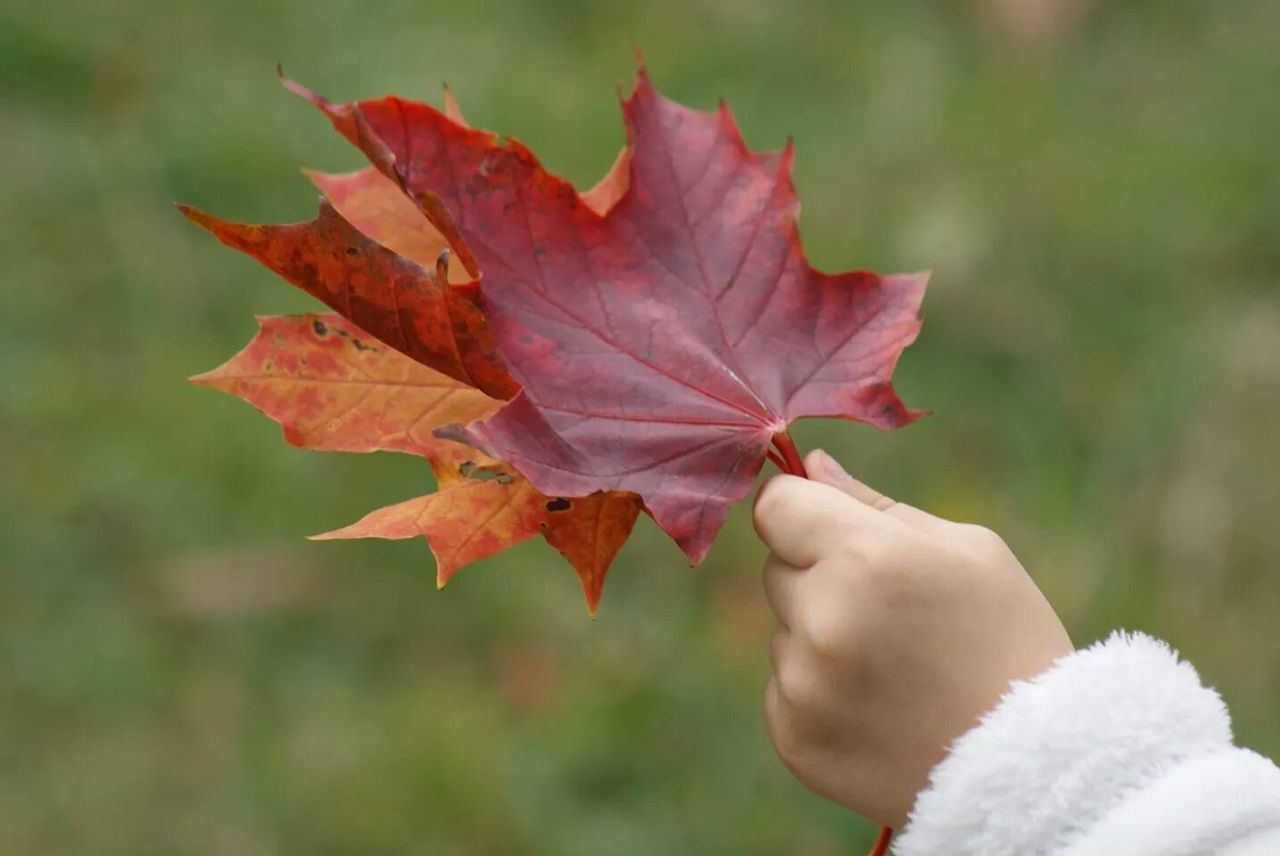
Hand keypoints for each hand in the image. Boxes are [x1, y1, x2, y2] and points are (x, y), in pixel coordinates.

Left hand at [754, 449, 1072, 827]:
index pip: (775, 505)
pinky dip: (818, 692)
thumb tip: (808, 466)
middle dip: (817, 573)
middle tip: (886, 608)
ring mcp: (803, 685)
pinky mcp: (794, 736)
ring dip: (818, 634)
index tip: (820, 521)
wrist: (1035, 768)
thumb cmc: (1008, 639)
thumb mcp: (968, 550)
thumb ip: (874, 504)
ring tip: (893, 666)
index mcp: (866, 558)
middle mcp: (822, 620)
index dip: (797, 506)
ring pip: (782, 629)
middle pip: (776, 566)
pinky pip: (784, 688)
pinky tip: (878, 706)